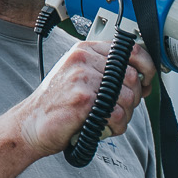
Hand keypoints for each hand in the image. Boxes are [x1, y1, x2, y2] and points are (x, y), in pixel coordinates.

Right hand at [14, 34, 156, 160]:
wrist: (31, 124)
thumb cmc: (58, 104)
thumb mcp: (82, 79)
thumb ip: (109, 73)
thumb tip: (144, 78)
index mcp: (85, 50)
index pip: (131, 50)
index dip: (146, 68)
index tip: (146, 82)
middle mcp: (84, 59)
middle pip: (132, 75)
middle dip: (134, 98)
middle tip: (119, 108)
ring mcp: (83, 76)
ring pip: (128, 96)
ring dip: (125, 115)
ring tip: (109, 120)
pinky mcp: (83, 97)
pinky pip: (116, 112)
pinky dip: (115, 125)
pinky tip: (104, 127)